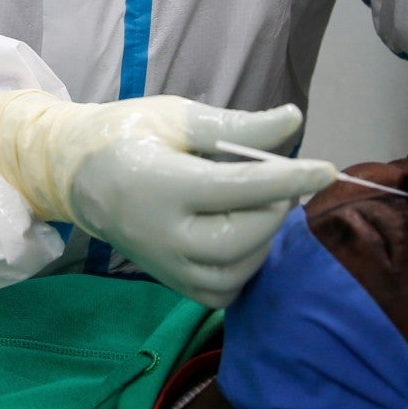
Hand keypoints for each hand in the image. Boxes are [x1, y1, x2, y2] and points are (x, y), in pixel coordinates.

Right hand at [0, 91, 336, 306]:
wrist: (78, 175)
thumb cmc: (129, 135)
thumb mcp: (178, 117)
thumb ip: (238, 127)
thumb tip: (294, 121)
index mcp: (164, 186)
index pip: (240, 189)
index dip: (290, 179)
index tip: (329, 169)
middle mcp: (164, 235)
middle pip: (243, 237)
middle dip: (275, 208)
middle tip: (278, 181)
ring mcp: (167, 266)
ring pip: (238, 269)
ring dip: (263, 237)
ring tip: (257, 204)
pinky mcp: (173, 284)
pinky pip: (224, 290)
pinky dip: (246, 266)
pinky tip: (243, 234)